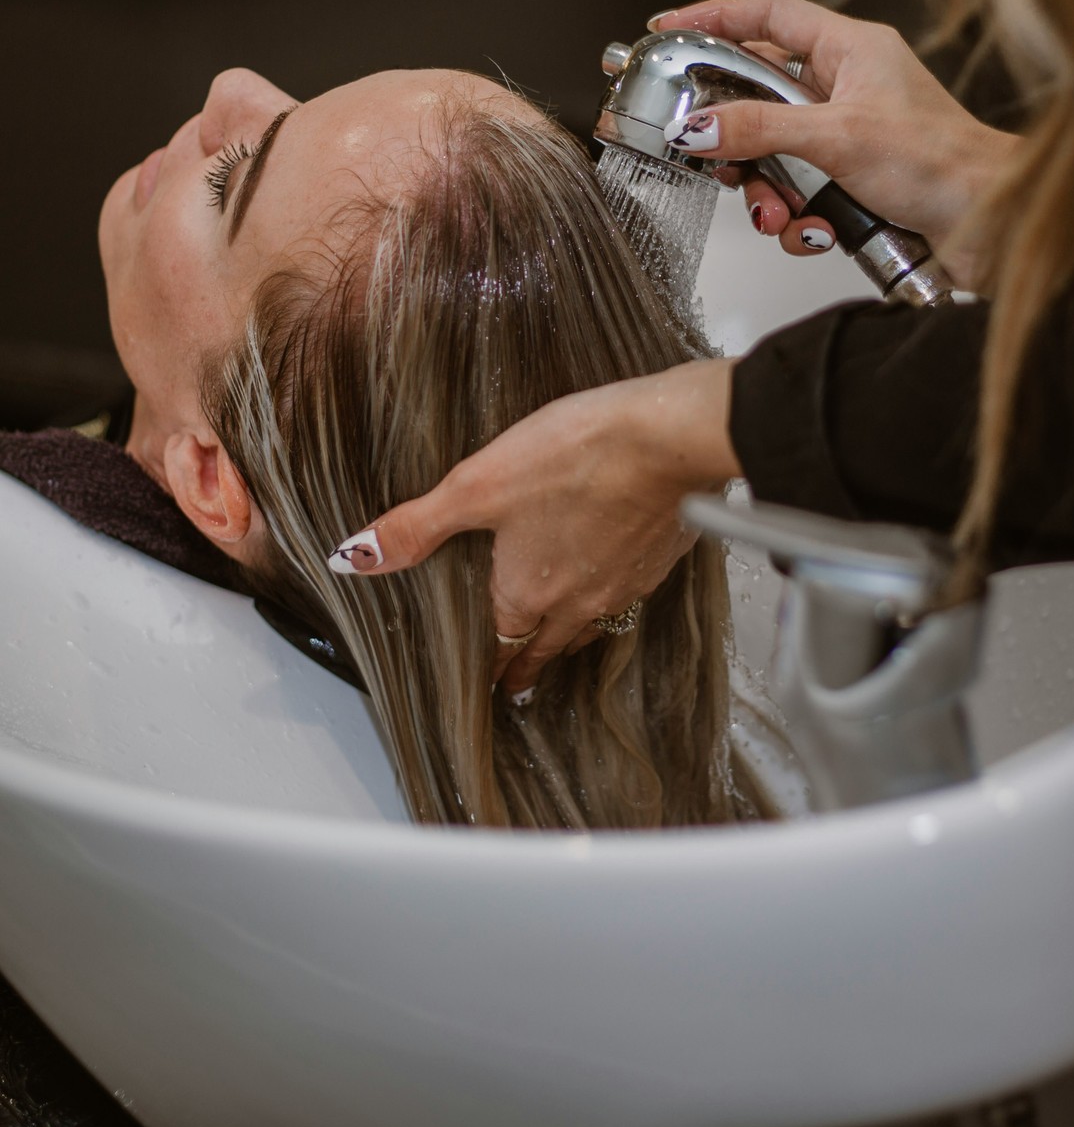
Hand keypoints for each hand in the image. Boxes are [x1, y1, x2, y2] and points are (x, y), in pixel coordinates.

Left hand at [326, 359, 741, 696]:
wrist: (668, 441)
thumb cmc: (576, 457)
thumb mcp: (478, 484)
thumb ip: (417, 525)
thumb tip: (353, 557)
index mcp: (527, 592)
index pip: (503, 645)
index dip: (492, 666)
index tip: (490, 685)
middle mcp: (577, 602)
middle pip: (548, 646)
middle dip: (529, 665)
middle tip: (520, 683)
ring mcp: (624, 584)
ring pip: (592, 626)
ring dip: (572, 638)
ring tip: (564, 643)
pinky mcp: (659, 560)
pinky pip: (630, 594)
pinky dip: (614, 597)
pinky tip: (616, 577)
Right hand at [653, 0, 1017, 287]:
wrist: (991, 225)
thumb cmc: (944, 164)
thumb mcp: (837, 138)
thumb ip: (760, 131)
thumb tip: (698, 127)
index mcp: (851, 50)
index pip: (768, 15)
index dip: (715, 17)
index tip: (668, 29)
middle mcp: (849, 87)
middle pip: (760, 97)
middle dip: (737, 140)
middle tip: (715, 158)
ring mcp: (850, 137)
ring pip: (775, 156)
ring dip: (768, 193)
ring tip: (779, 215)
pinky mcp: (854, 183)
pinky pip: (801, 196)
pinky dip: (799, 221)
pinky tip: (817, 233)